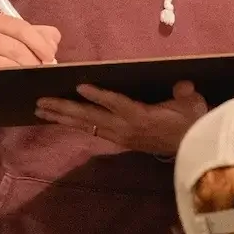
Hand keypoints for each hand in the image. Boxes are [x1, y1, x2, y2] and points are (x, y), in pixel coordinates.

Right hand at [0, 12, 60, 104]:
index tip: (51, 58)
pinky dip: (11, 84)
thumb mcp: (19, 38)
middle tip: (45, 73)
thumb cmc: (0, 53)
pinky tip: (21, 88)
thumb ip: (40, 36)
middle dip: (34, 62)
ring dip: (25, 74)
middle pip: (15, 48)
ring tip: (36, 80)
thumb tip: (53, 43)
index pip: (21, 28)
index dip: (40, 44)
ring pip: (6, 65)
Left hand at [34, 80, 207, 155]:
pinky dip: (74, 123)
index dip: (99, 95)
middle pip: (90, 116)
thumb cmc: (192, 121)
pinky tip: (60, 119)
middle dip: (64, 108)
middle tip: (40, 102)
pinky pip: (91, 129)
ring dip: (62, 117)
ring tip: (40, 110)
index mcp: (141, 117)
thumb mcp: (193, 105)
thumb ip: (185, 94)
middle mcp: (125, 128)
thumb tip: (183, 85)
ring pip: (86, 124)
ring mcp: (119, 135)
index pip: (116, 103)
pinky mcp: (118, 139)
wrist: (193, 147)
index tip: (80, 86)